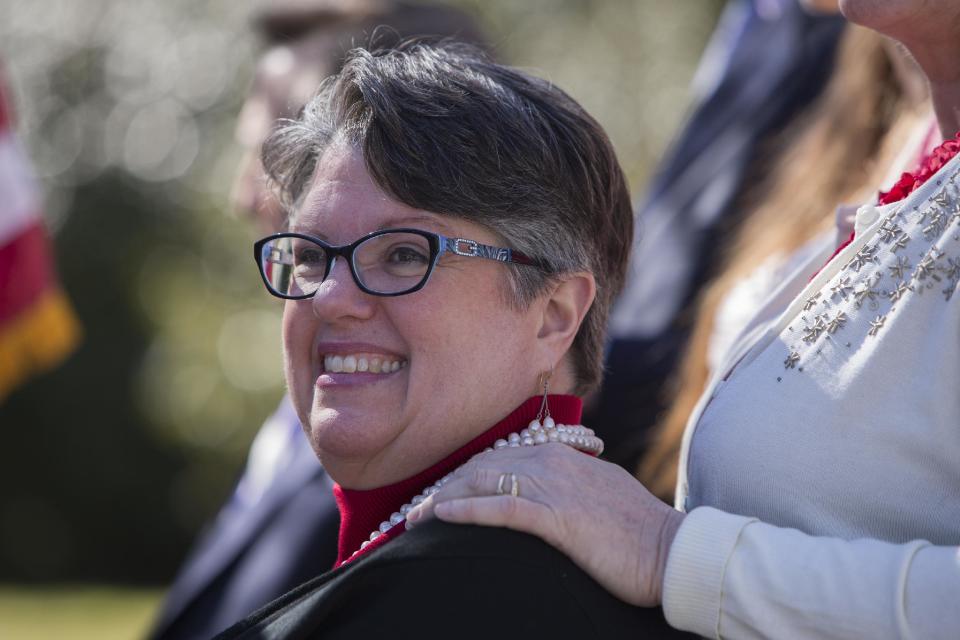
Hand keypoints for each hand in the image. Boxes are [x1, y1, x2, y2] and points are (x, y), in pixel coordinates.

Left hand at [405, 443, 684, 605]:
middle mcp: (553, 463)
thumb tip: (542, 495)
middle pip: (483, 467)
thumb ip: (568, 486)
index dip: (463, 477)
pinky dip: (468, 510)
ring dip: (444, 499)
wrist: (673, 550)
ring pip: (485, 483)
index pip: (498, 459)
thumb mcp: (599, 495)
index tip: (438, 495)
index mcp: (561, 456)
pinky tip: (443, 517)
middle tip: (413, 511)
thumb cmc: (637, 531)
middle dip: (444, 487)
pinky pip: (503, 508)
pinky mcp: (559, 517)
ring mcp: (556, 487)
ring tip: (413, 517)